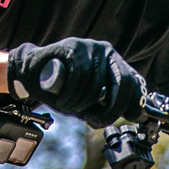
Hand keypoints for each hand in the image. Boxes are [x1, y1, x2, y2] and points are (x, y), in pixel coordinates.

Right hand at [7, 38, 144, 127]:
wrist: (33, 73)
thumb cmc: (64, 89)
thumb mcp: (89, 102)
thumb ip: (104, 109)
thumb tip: (117, 120)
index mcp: (115, 65)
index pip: (135, 83)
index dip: (135, 103)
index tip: (130, 118)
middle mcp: (107, 52)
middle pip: (123, 82)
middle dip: (113, 108)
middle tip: (97, 121)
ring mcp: (91, 47)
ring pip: (96, 84)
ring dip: (82, 103)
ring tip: (70, 107)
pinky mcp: (73, 46)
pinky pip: (79, 76)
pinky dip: (71, 94)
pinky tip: (63, 100)